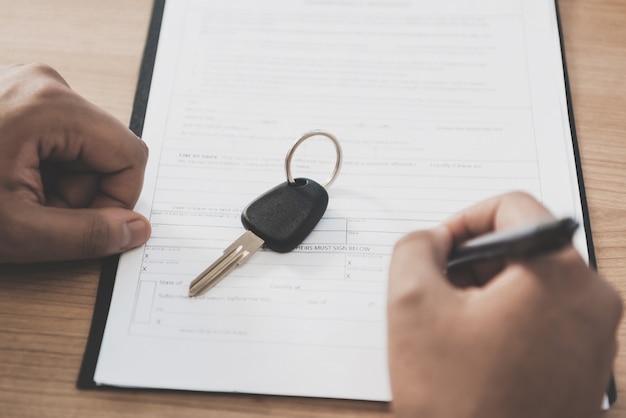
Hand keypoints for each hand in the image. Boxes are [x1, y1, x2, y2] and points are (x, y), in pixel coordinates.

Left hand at [0, 63, 150, 262]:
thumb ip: (88, 235)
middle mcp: (46, 85)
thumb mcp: (17, 230)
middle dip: (84, 191)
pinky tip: (10, 180)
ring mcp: (28, 86)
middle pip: (106, 149)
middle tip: (38, 212)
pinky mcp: (15, 96)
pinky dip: (44, 168)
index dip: (118, 200)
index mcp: (53, 106)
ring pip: (83, 146)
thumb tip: (136, 230)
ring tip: (17, 198)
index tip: (87, 225)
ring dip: (63, 183)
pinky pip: (58, 137)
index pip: (129, 155)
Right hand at [387, 192, 621, 417]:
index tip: (441, 247)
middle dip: (473, 261)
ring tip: (454, 327)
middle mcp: (593, 302)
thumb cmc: (459, 403)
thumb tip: (432, 240)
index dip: (464, 219)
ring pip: (534, 282)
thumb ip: (414, 248)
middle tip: (439, 291)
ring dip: (487, 291)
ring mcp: (596, 337)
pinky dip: (507, 318)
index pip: (513, 207)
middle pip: (525, 246)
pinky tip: (475, 351)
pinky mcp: (588, 365)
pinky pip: (545, 317)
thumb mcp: (412, 305)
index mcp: (559, 277)